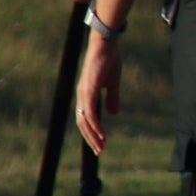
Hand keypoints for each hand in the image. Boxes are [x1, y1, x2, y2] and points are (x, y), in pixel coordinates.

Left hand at [76, 33, 121, 154]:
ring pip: (85, 120)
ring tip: (101, 146)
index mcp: (86, 95)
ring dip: (92, 135)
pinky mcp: (89, 89)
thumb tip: (113, 113)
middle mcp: (82, 96)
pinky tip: (102, 133)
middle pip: (83, 122)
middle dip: (90, 138)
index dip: (91, 132)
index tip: (100, 144)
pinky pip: (90, 112)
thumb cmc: (109, 60)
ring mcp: (84, 93)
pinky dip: (95, 124)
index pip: (86, 118)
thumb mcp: (113, 82)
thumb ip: (112, 98)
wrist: (105, 44)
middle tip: (99, 151)